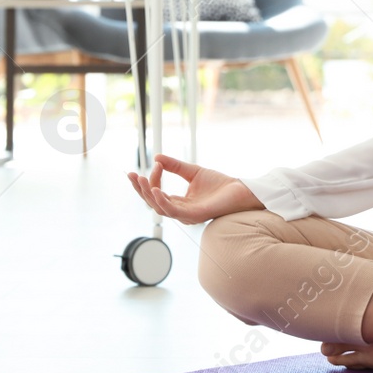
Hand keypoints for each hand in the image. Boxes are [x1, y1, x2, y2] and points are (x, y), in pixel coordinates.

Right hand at [125, 153, 260, 224]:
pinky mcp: (195, 216)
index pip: (157, 193)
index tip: (156, 163)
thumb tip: (157, 157)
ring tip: (141, 180)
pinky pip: (173, 211)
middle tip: (132, 175)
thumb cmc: (220, 185)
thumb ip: (175, 166)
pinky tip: (157, 190)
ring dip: (149, 194)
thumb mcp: (193, 171)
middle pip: (153, 203)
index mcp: (179, 203)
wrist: (240, 190)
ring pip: (160, 208)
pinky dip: (163, 201)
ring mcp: (187, 215)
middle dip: (140, 190)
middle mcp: (180, 211)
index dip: (152, 179)